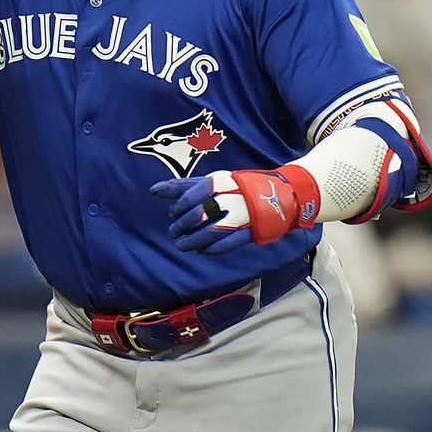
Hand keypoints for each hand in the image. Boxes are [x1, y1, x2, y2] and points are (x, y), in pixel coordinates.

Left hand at [151, 164, 319, 253]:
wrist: (278, 194)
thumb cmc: (234, 188)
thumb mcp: (210, 182)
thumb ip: (182, 187)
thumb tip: (153, 190)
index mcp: (220, 182)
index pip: (193, 196)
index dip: (178, 207)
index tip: (173, 213)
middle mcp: (231, 197)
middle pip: (200, 215)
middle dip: (183, 226)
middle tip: (174, 232)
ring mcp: (242, 216)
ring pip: (212, 232)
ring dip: (193, 242)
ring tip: (182, 245)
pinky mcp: (250, 231)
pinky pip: (227, 244)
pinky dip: (212, 249)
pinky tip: (202, 250)